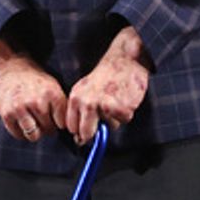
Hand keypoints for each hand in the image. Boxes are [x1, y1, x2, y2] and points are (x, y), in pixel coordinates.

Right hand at [0, 37, 68, 141]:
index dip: (60, 124)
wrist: (12, 69)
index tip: (57, 121)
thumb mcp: (54, 87)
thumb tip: (71, 128)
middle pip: (49, 130)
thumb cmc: (36, 82)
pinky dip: (22, 133)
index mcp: (52, 94)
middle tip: (44, 121)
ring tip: (35, 124)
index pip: (63, 123)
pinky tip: (23, 123)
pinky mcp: (7, 114)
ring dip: (35, 133)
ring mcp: (21, 108)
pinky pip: (18, 135)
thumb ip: (62, 106)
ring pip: (33, 135)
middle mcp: (37, 102)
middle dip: (48, 128)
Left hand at [65, 27, 150, 144]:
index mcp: (75, 98)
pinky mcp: (117, 106)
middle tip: (105, 117)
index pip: (72, 127)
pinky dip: (127, 113)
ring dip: (115, 119)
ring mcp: (101, 105)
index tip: (91, 124)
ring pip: (109, 128)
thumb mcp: (87, 92)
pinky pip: (124, 120)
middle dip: (97, 132)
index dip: (82, 129)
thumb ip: (82, 114)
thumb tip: (81, 141)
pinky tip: (125, 99)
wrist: (125, 59)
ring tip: (117, 100)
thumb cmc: (107, 77)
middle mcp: (85, 103)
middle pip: (86, 134)